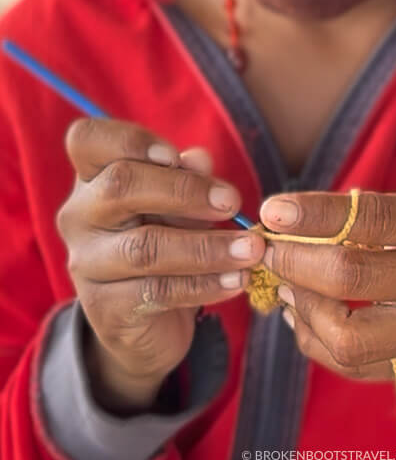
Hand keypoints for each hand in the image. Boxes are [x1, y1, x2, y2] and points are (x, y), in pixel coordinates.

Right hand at [57, 118, 265, 409]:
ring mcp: (86, 263)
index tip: (175, 155)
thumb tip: (200, 158)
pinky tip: (237, 280)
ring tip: (250, 249)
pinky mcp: (104, 308)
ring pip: (144, 247)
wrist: (147, 320)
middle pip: (121, 185)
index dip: (131, 140)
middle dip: (184, 191)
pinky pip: (157, 291)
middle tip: (233, 201)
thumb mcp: (178, 204)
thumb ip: (187, 178)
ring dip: (207, 247)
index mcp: (93, 176)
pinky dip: (204, 285)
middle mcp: (80, 215)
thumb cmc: (165, 238)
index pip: (89, 140)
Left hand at [258, 189, 395, 381]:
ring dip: (303, 310)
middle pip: (353, 281)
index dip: (316, 216)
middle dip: (296, 263)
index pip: (372, 221)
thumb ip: (374, 213)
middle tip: (272, 249)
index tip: (274, 209)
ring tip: (287, 283)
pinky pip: (359, 366)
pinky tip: (307, 311)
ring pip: (350, 340)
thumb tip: (295, 220)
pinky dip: (318, 339)